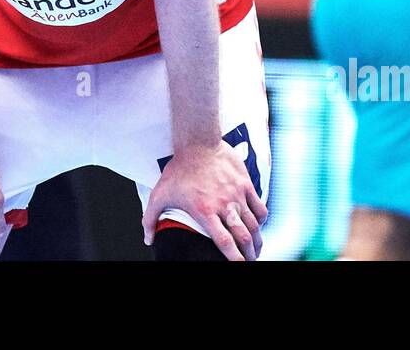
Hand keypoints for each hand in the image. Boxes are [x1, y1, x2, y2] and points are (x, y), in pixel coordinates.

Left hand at [141, 142, 267, 260]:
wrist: (198, 142)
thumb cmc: (179, 169)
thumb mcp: (160, 194)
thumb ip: (150, 219)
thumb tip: (148, 239)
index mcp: (205, 211)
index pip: (224, 242)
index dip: (234, 258)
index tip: (238, 266)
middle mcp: (224, 205)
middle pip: (243, 237)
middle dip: (248, 254)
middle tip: (249, 261)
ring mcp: (237, 195)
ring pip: (254, 225)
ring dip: (256, 241)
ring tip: (255, 249)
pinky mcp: (246, 184)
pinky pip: (260, 208)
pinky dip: (261, 220)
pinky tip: (258, 225)